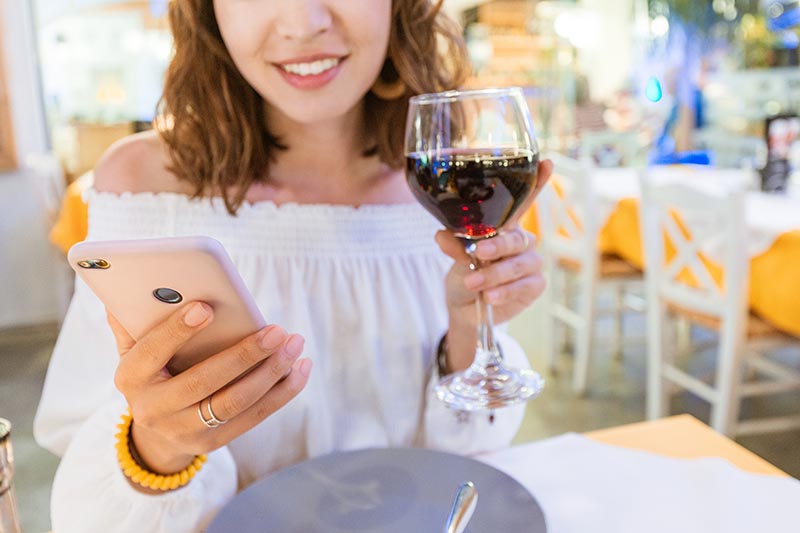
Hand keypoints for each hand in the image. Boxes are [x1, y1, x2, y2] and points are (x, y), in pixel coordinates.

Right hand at [107, 302, 310, 486]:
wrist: (154, 431)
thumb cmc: (152, 370)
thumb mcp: (134, 347)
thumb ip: (134, 319)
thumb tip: (137, 283)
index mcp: (131, 378)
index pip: (152, 352)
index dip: (176, 331)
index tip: (206, 307)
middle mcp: (154, 409)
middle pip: (204, 381)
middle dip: (244, 354)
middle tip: (277, 330)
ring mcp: (185, 430)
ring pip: (235, 402)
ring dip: (271, 373)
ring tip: (295, 344)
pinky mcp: (214, 442)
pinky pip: (254, 416)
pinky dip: (282, 393)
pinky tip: (301, 369)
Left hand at [435, 159, 551, 372]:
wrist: (466, 310)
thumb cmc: (464, 275)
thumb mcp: (456, 259)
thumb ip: (455, 246)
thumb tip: (441, 235)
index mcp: (504, 227)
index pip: (523, 201)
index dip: (537, 182)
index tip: (546, 162)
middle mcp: (520, 242)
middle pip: (517, 237)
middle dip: (498, 245)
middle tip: (480, 253)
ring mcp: (530, 263)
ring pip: (519, 263)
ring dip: (495, 274)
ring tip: (473, 282)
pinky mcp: (535, 285)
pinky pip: (525, 284)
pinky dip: (505, 290)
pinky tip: (490, 297)